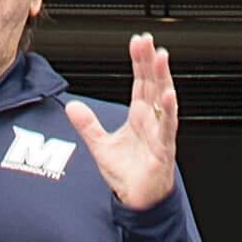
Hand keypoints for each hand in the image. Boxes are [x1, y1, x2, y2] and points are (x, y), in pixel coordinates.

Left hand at [65, 33, 178, 210]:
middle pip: (153, 84)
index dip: (139, 62)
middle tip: (147, 41)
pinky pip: (168, 127)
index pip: (140, 82)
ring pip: (164, 99)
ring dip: (163, 78)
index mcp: (140, 116)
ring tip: (161, 57)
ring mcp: (160, 132)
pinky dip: (169, 110)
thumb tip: (72, 105)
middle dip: (150, 62)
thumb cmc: (127, 175)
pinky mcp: (163, 149)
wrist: (138, 201)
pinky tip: (168, 95)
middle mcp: (152, 120)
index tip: (138, 42)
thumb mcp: (100, 145)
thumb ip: (87, 125)